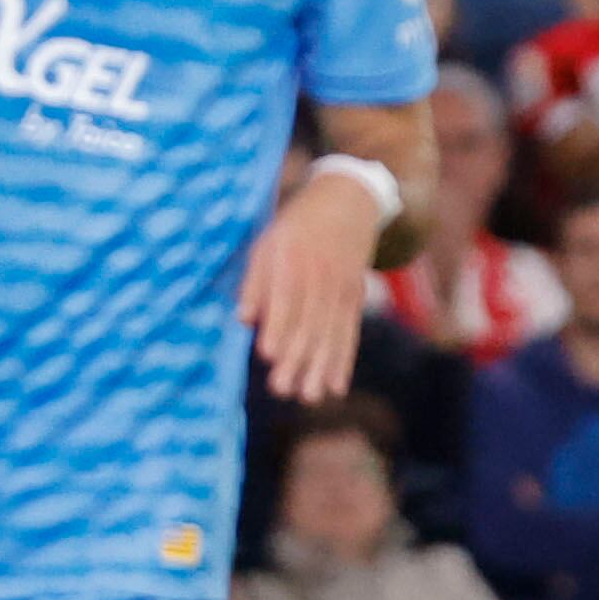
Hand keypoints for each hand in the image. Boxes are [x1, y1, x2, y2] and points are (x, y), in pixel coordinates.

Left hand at [237, 168, 382, 402]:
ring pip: (331, 333)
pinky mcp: (355, 299)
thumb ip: (255, 282)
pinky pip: (350, 333)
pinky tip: (336, 386)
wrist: (348, 202)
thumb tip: (243, 320)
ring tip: (310, 396)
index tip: (267, 355)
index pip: (285, 298)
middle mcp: (320, 276)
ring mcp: (342, 289)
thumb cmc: (295, 227)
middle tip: (283, 390)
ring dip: (320, 367)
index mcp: (292, 260)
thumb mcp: (267, 243)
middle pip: (309, 322)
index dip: (277, 326)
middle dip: (297, 358)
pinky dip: (344, 361)